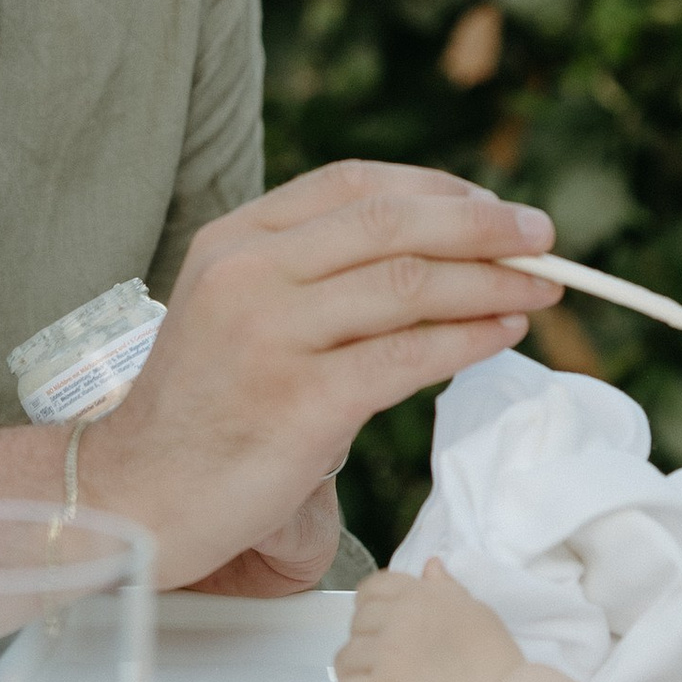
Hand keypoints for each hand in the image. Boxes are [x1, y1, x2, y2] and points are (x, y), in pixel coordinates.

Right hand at [82, 161, 557, 594]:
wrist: (138, 495)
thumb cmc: (203, 409)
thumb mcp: (234, 309)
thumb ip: (308, 272)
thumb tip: (432, 250)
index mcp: (235, 239)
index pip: (353, 186)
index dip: (437, 189)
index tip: (493, 206)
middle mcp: (249, 275)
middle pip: (391, 223)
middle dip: (481, 224)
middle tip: (543, 234)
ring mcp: (272, 337)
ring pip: (408, 284)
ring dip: (491, 280)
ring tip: (542, 286)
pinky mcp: (300, 403)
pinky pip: (407, 357)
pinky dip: (467, 339)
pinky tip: (502, 335)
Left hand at [327, 561, 523, 681]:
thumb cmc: (494, 657)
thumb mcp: (474, 610)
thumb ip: (446, 588)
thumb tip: (429, 564)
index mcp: (418, 596)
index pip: (373, 588)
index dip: (368, 603)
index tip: (376, 621)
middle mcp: (397, 620)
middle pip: (356, 622)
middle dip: (362, 638)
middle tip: (377, 657)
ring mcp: (386, 657)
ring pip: (344, 657)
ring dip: (350, 669)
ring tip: (362, 681)